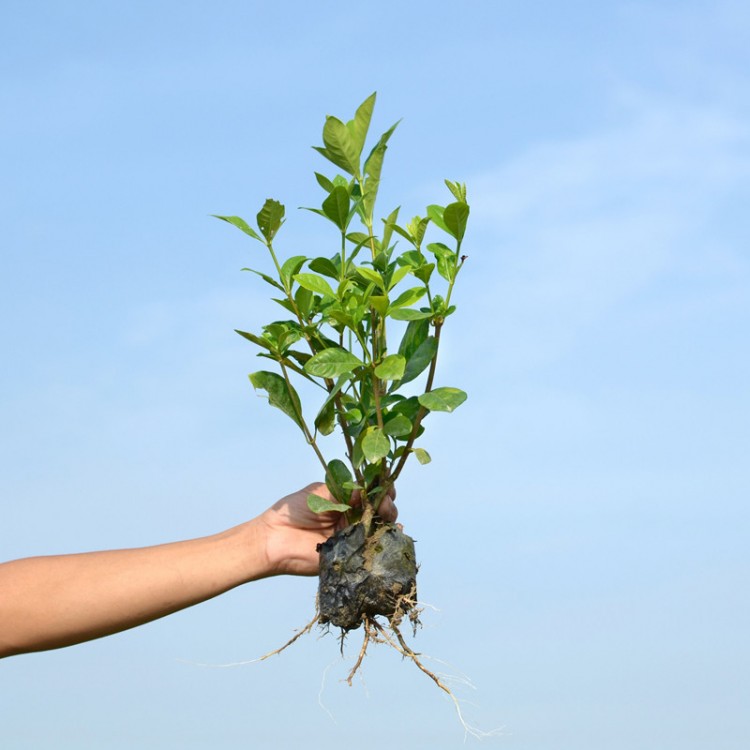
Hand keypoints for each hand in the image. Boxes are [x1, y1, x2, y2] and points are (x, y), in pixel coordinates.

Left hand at [257, 482, 397, 576]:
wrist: (275, 539)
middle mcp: (352, 517)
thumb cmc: (294, 512)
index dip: (380, 487)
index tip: (385, 482)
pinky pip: (372, 547)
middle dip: (387, 501)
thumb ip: (343, 491)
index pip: (369, 491)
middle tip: (384, 500)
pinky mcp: (351, 553)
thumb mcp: (319, 494)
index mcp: (345, 500)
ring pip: (380, 525)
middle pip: (380, 508)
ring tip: (386, 511)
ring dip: (389, 516)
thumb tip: (366, 489)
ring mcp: (353, 535)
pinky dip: (387, 539)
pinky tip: (394, 530)